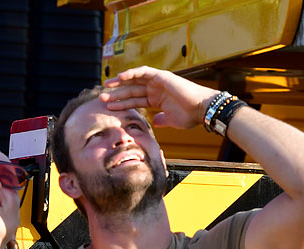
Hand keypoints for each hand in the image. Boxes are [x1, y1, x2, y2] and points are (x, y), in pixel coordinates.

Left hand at [100, 66, 218, 129]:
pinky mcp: (162, 76)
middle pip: (132, 90)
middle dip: (116, 94)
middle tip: (101, 97)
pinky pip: (144, 72)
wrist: (202, 109)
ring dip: (120, 82)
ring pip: (135, 81)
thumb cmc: (190, 116)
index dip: (121, 104)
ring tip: (106, 85)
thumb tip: (154, 121)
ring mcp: (159, 82)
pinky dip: (132, 73)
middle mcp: (156, 89)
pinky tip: (120, 77)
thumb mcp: (171, 121)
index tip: (108, 108)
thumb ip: (161, 120)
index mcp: (157, 99)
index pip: (135, 101)